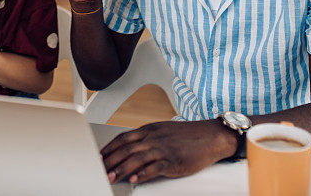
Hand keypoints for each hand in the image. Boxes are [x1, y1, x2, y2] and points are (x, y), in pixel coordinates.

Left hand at [101, 120, 236, 184]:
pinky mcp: (174, 161)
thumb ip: (147, 139)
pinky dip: (144, 173)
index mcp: (149, 130)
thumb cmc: (188, 135)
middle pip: (126, 149)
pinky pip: (156, 167)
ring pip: (137, 159)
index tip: (99, 156)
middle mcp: (153, 138)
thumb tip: (131, 149)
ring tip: (111, 177)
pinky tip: (135, 179)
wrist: (211, 136)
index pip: (123, 138)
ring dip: (122, 169)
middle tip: (100, 170)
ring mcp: (163, 149)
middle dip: (110, 160)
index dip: (109, 148)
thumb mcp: (163, 131)